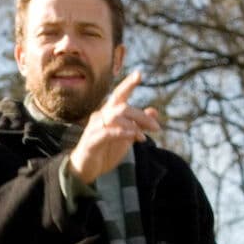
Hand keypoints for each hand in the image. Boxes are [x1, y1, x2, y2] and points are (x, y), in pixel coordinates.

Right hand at [68, 70, 160, 184]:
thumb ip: (139, 124)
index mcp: (109, 113)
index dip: (128, 84)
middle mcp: (100, 117)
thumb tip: (154, 111)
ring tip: (144, 137)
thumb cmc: (105, 150)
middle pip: (121, 107)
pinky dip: (121, 132)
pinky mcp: (91, 141)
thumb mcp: (126, 137)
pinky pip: (107, 132)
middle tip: (157, 128)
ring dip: (132, 125)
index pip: (119, 95)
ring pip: (114, 117)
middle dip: (140, 115)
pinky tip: (133, 135)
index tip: (139, 74)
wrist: (86, 169)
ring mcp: (94, 128)